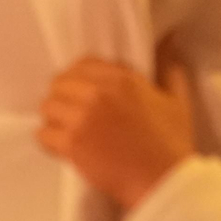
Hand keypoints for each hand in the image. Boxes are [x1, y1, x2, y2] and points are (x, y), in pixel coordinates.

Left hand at [37, 46, 196, 210]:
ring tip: (68, 130)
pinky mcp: (72, 144)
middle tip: (74, 114)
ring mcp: (82, 119)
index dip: (80, 78)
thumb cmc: (172, 143)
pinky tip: (62, 147)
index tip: (85, 93)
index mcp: (122, 79)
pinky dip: (49, 141)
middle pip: (59, 83)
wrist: (164, 182)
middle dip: (64, 98)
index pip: (82, 65)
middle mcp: (98, 94)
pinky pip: (43, 134)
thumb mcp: (177, 100)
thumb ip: (169, 66)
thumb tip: (170, 38)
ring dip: (55, 118)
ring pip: (48, 107)